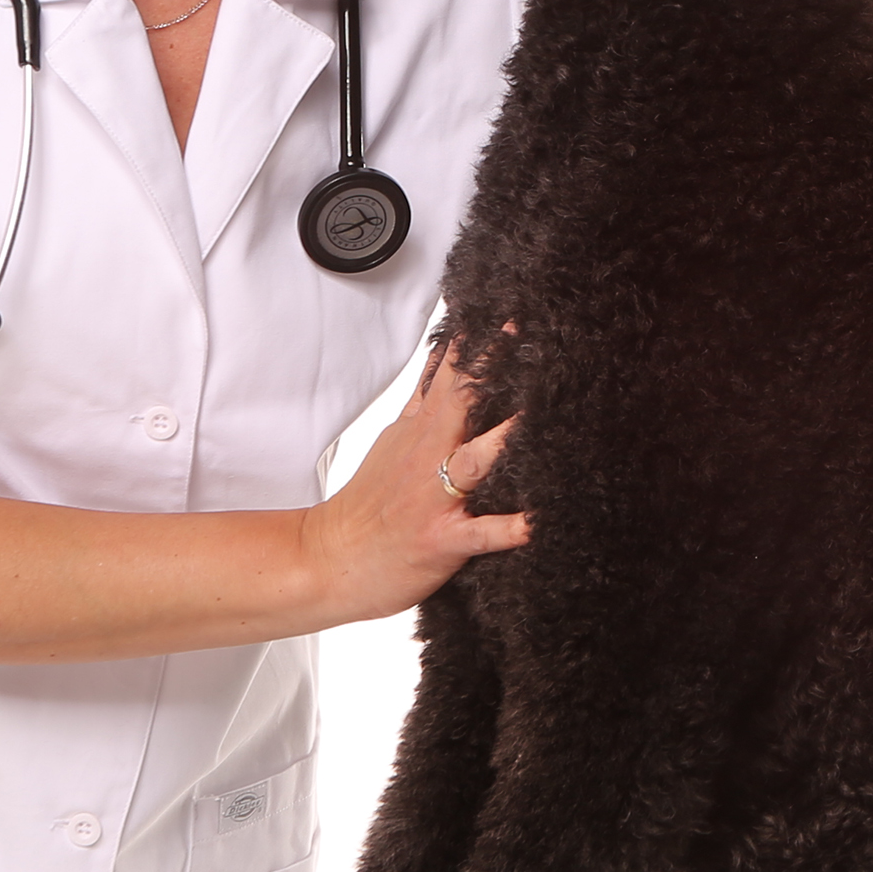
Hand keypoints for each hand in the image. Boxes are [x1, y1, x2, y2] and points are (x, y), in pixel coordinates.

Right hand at [295, 344, 530, 626]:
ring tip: (543, 417)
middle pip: (464, 401)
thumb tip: (442, 361)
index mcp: (420, 431)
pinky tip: (536, 521)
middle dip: (495, 368)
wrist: (329, 559)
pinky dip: (510, 528)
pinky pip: (482, 533)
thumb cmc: (366, 507)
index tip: (508, 312)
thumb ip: (423, 403)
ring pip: (476, 460)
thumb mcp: (391, 442)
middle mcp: (430, 457)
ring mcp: (436, 497)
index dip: (478, 342)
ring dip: (508, 438)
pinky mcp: (442, 539)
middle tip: (528, 333)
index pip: (450, 374)